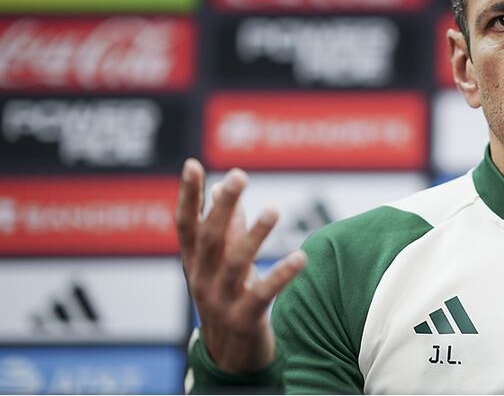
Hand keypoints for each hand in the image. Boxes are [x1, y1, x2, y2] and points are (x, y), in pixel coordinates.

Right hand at [174, 158, 307, 372]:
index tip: (192, 164)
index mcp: (194, 262)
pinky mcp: (245, 318)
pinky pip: (263, 293)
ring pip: (235, 263)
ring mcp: (220, 300)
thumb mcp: (220, 263)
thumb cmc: (227, 298)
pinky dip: (281, 274)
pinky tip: (300, 256)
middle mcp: (202, 279)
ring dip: (254, 235)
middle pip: (210, 238)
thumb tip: (220, 188)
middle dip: (223, 206)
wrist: (230, 356)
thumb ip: (224, 227)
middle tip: (239, 176)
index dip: (188, 196)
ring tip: (274, 210)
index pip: (186, 225)